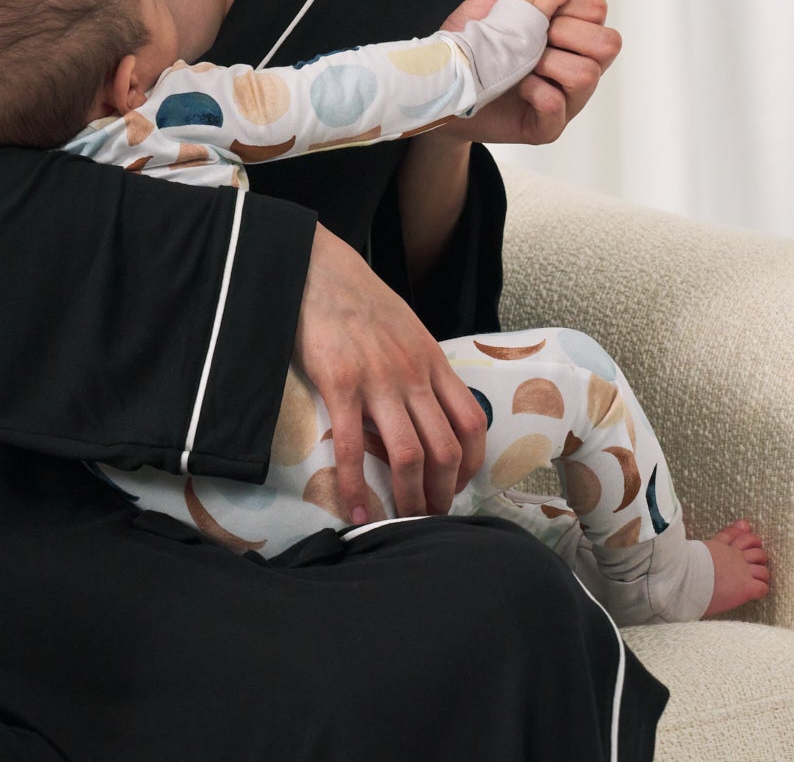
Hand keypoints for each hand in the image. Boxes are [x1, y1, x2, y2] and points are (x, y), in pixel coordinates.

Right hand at [292, 225, 487, 522]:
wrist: (320, 269)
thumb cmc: (359, 299)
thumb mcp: (406, 329)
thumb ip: (419, 367)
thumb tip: (425, 406)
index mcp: (432, 361)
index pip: (472, 422)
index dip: (471, 463)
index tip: (457, 485)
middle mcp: (414, 375)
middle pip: (445, 449)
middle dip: (441, 494)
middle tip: (429, 519)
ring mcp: (379, 381)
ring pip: (409, 455)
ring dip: (409, 499)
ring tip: (400, 523)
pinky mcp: (340, 384)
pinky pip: (354, 447)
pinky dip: (356, 485)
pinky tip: (353, 508)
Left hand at [439, 0, 621, 146]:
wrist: (445, 84)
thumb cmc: (476, 42)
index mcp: (571, 29)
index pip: (596, 6)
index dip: (565, 3)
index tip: (535, 10)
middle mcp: (577, 62)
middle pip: (608, 42)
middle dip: (563, 33)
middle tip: (531, 38)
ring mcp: (568, 97)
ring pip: (589, 74)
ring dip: (547, 63)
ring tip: (521, 65)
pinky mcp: (548, 125)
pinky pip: (558, 105)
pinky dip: (533, 91)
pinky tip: (516, 87)